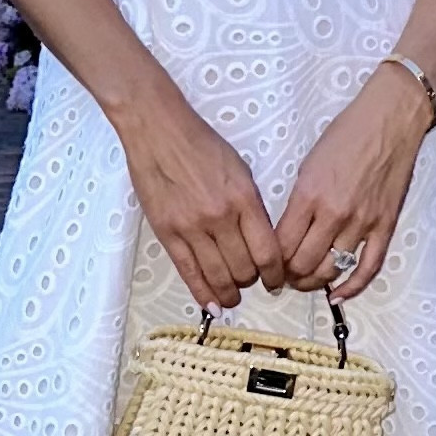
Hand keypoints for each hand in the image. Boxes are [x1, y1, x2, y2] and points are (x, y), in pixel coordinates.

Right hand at [118, 87, 281, 310]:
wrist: (159, 131)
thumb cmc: (201, 145)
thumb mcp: (240, 170)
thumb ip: (251, 206)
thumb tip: (260, 242)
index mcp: (244, 199)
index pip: (268, 251)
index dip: (275, 273)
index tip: (277, 280)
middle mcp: (220, 217)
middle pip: (244, 269)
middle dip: (252, 281)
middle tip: (252, 283)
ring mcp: (191, 228)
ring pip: (218, 276)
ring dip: (229, 293)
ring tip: (233, 297)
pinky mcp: (168, 233)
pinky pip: (189, 272)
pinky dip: (202, 293)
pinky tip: (212, 304)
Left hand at [270, 66, 429, 297]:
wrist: (389, 120)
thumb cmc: (347, 134)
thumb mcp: (308, 164)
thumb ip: (298, 201)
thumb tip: (287, 234)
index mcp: (309, 195)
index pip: (281, 245)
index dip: (270, 262)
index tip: (267, 265)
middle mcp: (334, 213)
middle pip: (303, 264)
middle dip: (289, 276)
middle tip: (284, 276)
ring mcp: (362, 222)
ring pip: (331, 271)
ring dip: (314, 283)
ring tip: (305, 281)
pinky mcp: (384, 226)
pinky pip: (368, 268)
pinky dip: (351, 288)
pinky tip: (337, 295)